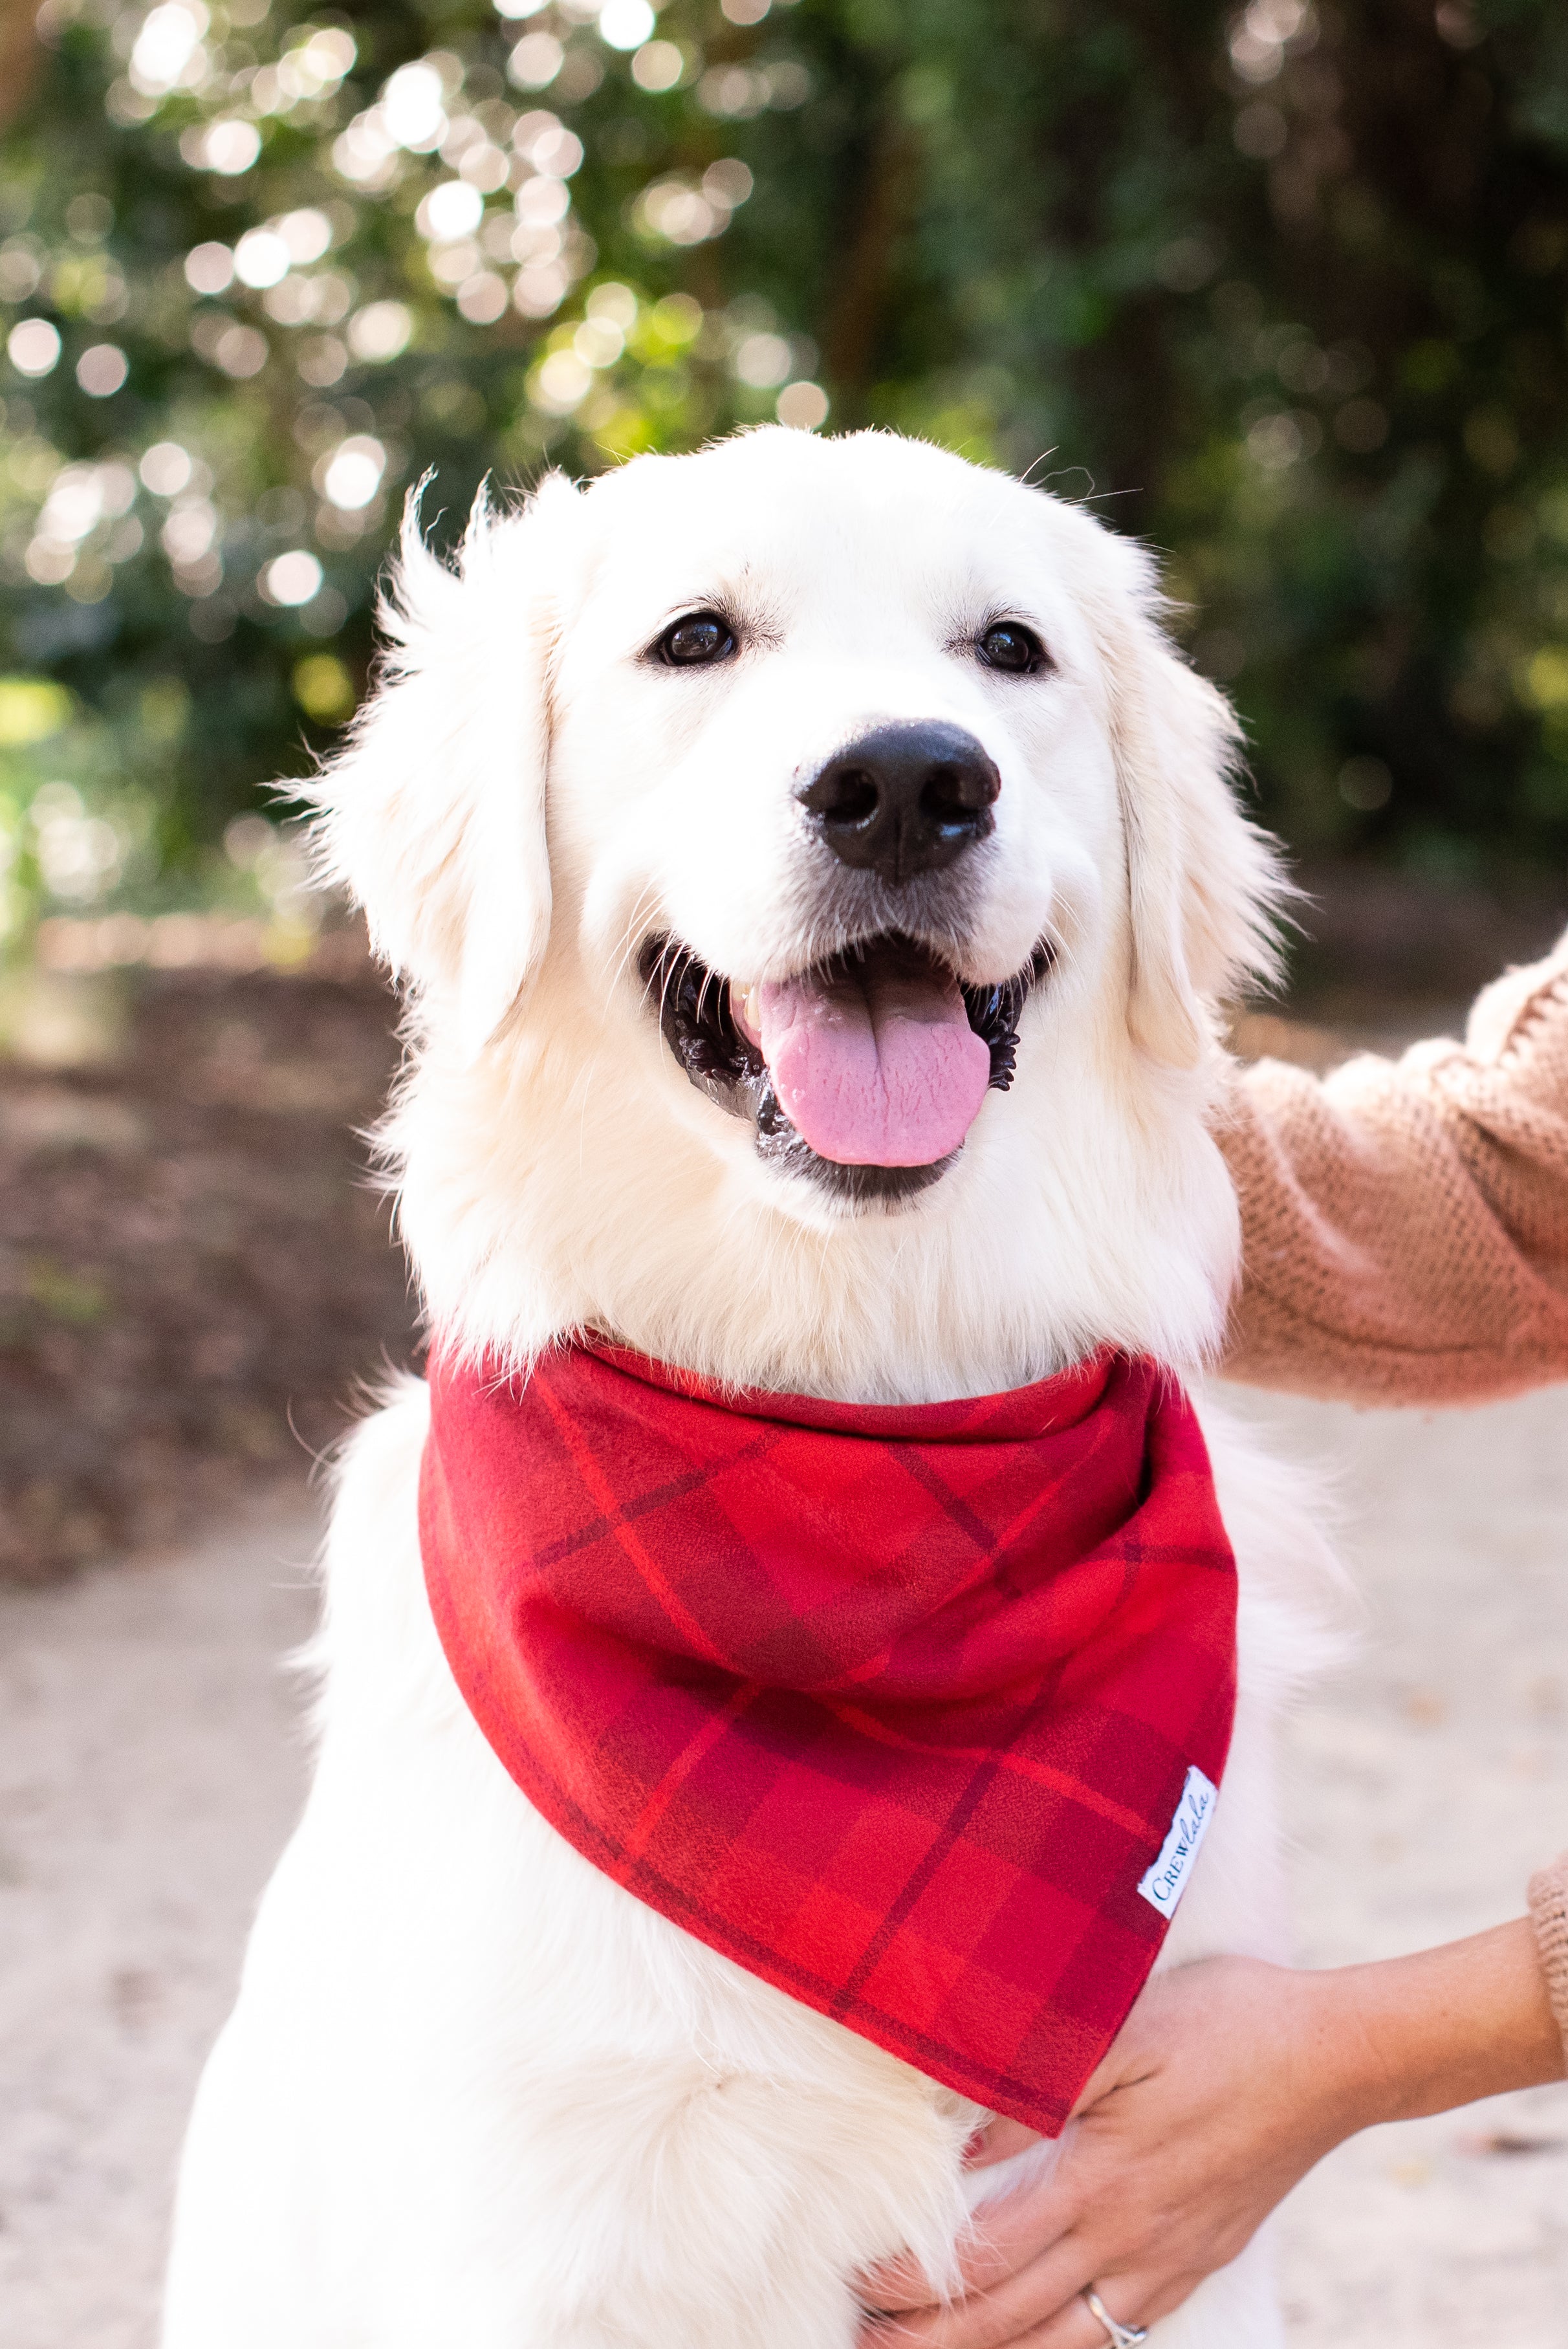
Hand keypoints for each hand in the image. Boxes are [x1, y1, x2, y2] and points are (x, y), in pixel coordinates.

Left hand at [854, 1954, 1344, 2346]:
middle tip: (858, 2342)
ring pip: (1062, 2346)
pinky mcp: (1195, 2263)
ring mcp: (1166, 2262)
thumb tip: (957, 2147)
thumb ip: (1033, 2087)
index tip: (853, 2282)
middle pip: (1008, 2321)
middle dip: (925, 2341)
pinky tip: (1034, 2347)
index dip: (910, 2282)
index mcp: (1099, 2183)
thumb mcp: (1120, 2029)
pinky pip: (1117, 2333)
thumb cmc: (1224, 2023)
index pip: (982, 2260)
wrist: (1334, 2058)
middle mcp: (1129, 2241)